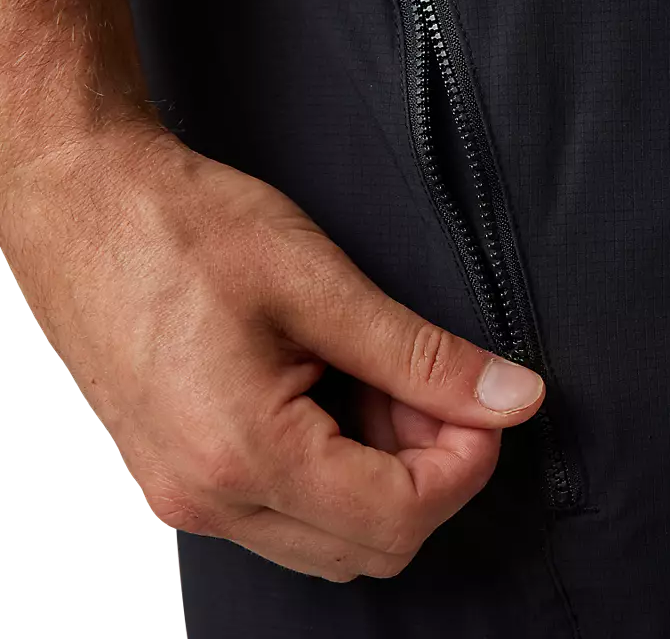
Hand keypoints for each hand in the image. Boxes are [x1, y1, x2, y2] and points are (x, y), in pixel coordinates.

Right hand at [0, 125, 545, 581]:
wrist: (84, 201)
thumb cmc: (180, 226)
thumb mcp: (320, 283)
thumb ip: (423, 357)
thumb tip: (510, 397)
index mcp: (243, 455)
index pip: (400, 516)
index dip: (469, 462)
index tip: (487, 405)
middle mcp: (207, 498)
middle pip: (370, 541)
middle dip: (429, 469)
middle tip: (433, 388)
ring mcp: (186, 494)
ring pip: (330, 534)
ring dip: (382, 470)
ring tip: (380, 380)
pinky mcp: (180, 472)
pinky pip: (284, 509)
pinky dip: (334, 467)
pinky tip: (334, 393)